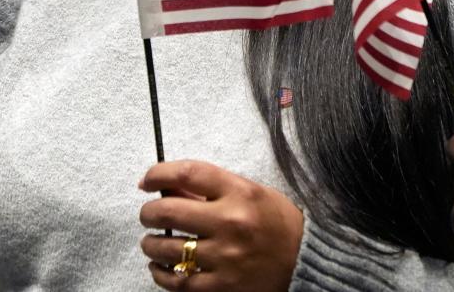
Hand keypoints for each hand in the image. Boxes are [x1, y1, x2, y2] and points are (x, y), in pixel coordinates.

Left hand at [138, 159, 304, 290]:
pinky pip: (175, 281)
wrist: (304, 260)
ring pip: (166, 249)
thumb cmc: (277, 222)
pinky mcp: (220, 287)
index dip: (159, 173)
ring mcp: (224, 257)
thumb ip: (213, 189)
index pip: (189, 173)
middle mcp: (231, 222)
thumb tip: (170, 186)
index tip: (148, 179)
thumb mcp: (252, 193)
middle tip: (149, 213)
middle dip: (149, 212)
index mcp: (241, 193)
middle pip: (168, 211)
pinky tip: (160, 266)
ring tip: (153, 241)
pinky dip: (160, 273)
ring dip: (151, 244)